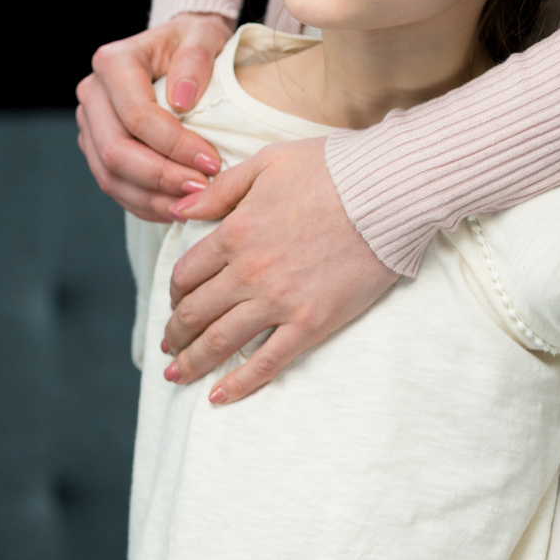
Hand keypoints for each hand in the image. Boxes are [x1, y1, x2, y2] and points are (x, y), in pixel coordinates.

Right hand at [76, 12, 234, 220]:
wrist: (176, 47)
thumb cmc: (192, 41)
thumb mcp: (203, 36)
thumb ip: (196, 60)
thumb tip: (181, 101)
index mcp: (113, 63)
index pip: (138, 116)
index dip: (175, 146)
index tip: (212, 162)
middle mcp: (92, 93)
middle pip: (116, 151)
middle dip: (162, 177)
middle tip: (202, 190)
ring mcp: (90, 123)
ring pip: (109, 175)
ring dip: (151, 198)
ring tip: (190, 205)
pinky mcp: (95, 146)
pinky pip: (113, 184)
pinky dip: (143, 202)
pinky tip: (174, 208)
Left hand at [160, 136, 397, 402]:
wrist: (391, 192)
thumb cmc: (333, 169)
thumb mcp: (267, 162)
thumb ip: (220, 190)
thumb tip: (179, 210)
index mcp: (235, 232)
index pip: (186, 274)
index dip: (174, 293)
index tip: (175, 302)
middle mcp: (248, 272)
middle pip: (194, 313)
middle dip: (175, 334)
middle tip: (168, 347)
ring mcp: (279, 301)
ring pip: (220, 342)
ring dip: (191, 362)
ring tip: (176, 375)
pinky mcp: (311, 323)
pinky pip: (266, 362)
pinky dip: (238, 383)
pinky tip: (218, 396)